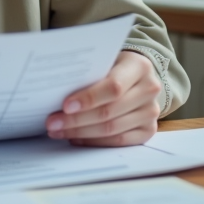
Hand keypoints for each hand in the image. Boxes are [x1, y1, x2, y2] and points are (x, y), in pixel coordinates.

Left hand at [45, 51, 161, 146]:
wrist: (138, 76)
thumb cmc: (114, 66)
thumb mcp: (105, 60)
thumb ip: (89, 73)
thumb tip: (55, 91)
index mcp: (139, 66)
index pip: (113, 87)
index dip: (89, 98)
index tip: (65, 106)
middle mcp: (149, 89)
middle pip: (110, 111)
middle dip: (76, 120)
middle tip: (52, 123)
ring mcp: (151, 112)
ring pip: (112, 129)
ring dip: (81, 133)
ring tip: (59, 131)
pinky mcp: (148, 130)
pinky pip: (120, 141)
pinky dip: (95, 142)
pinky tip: (76, 138)